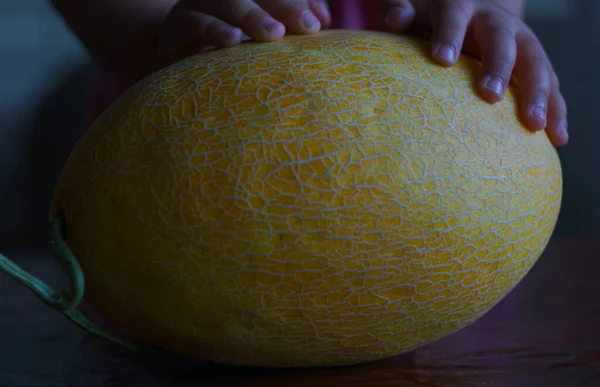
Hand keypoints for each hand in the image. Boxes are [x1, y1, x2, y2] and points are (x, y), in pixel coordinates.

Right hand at [156, 0, 329, 63]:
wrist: (177, 49)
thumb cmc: (231, 37)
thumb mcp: (262, 26)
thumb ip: (292, 18)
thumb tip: (321, 20)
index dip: (296, 2)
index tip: (319, 23)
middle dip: (286, 6)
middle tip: (307, 27)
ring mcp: (200, 5)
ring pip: (227, 2)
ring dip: (251, 16)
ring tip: (274, 34)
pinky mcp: (180, 26)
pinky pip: (197, 24)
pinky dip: (215, 30)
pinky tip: (233, 41)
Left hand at [378, 0, 568, 145]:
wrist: (474, 11)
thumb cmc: (436, 21)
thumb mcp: (418, 12)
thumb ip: (404, 12)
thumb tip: (397, 18)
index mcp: (462, 7)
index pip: (456, 17)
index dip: (450, 35)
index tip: (441, 60)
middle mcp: (496, 22)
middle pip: (503, 40)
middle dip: (499, 66)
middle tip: (490, 95)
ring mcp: (520, 41)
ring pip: (535, 62)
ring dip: (538, 93)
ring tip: (535, 125)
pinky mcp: (535, 62)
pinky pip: (551, 83)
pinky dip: (557, 109)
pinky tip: (558, 137)